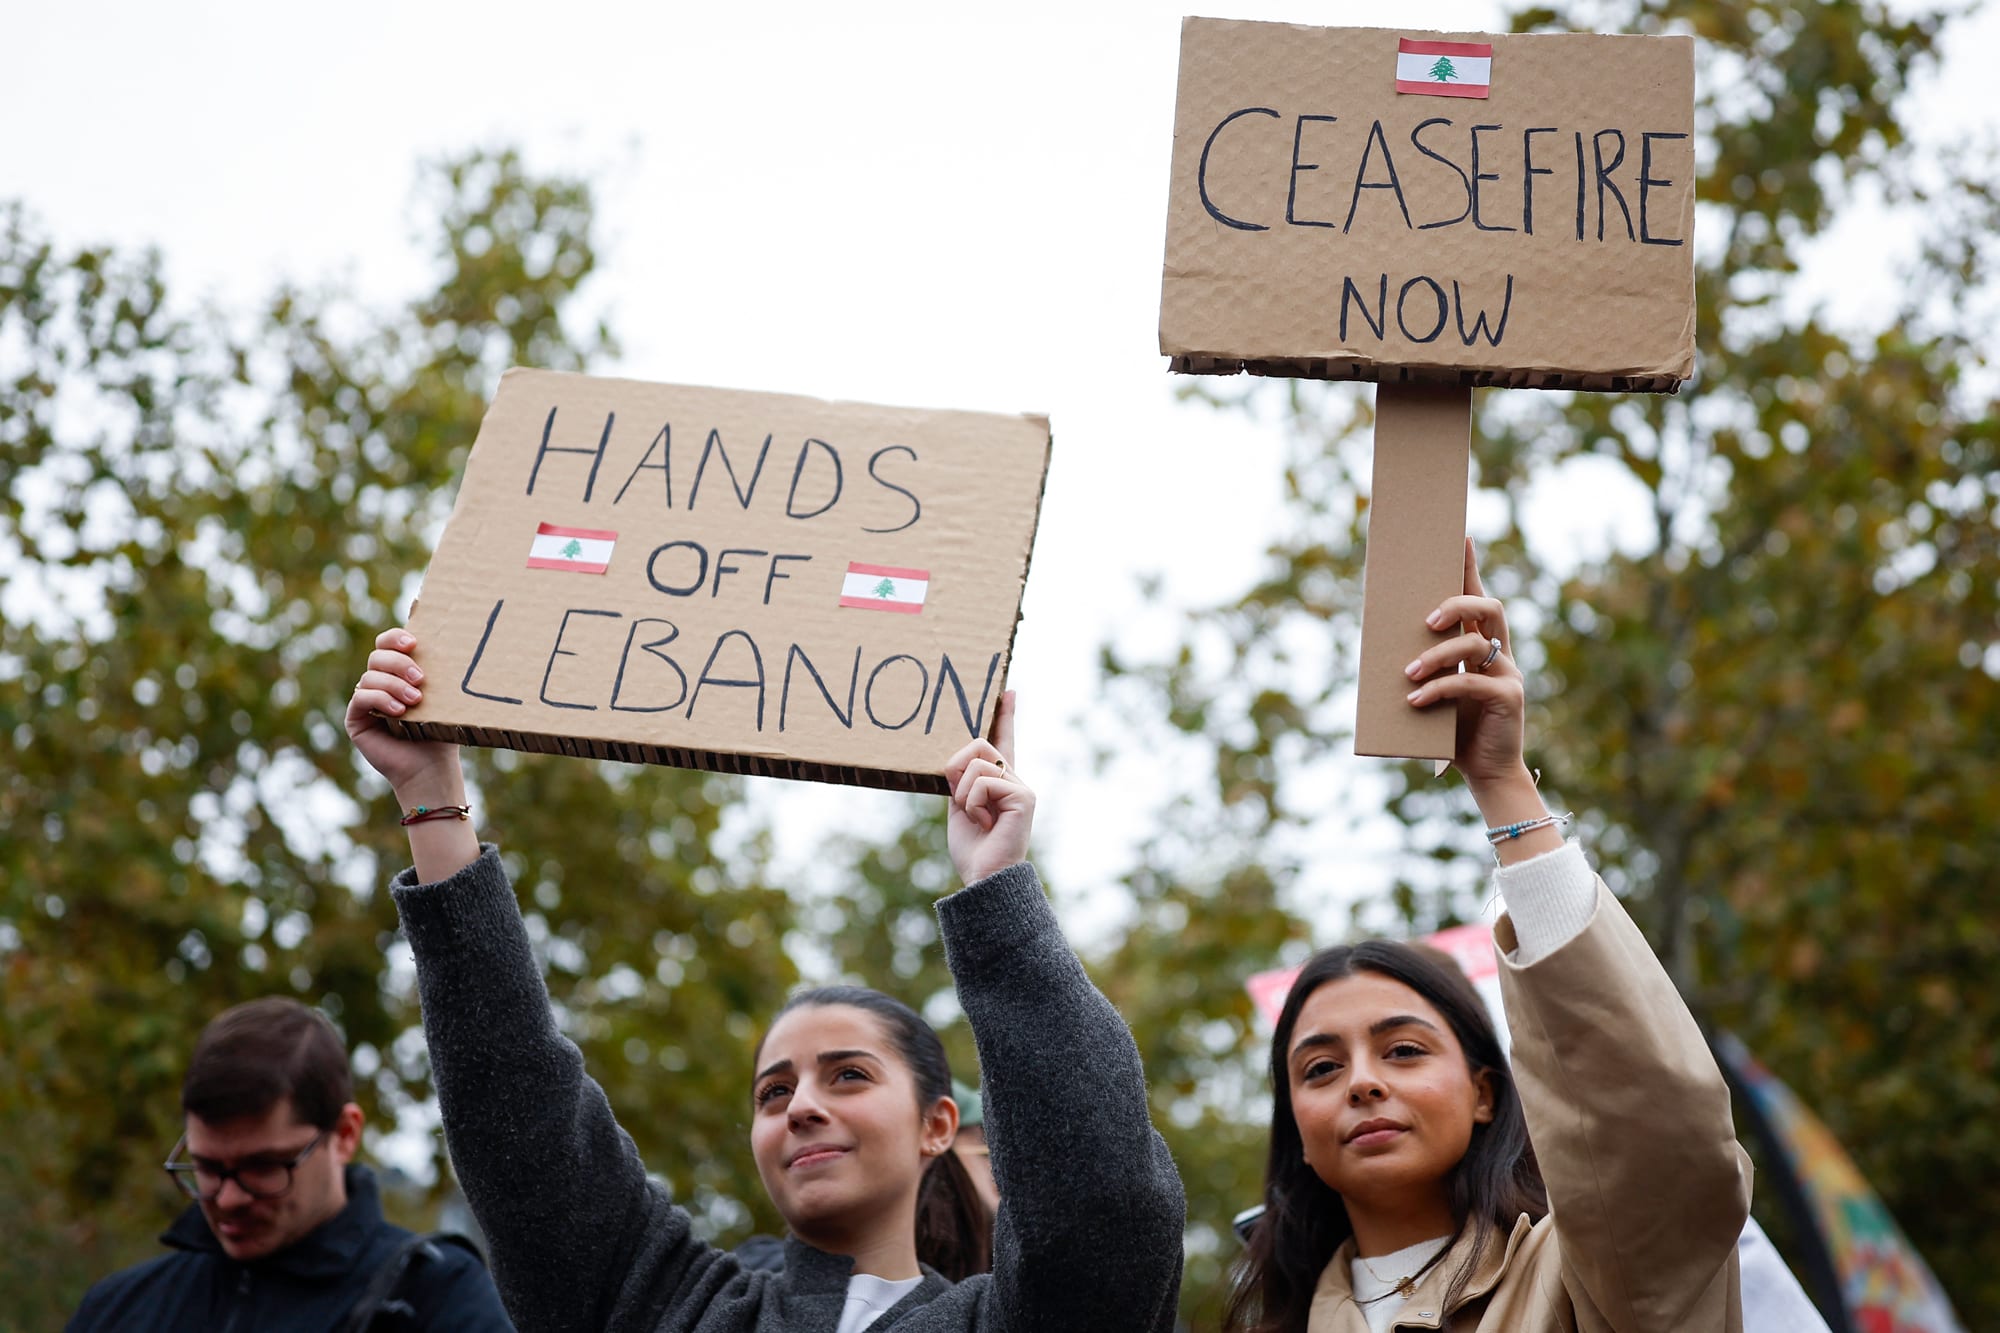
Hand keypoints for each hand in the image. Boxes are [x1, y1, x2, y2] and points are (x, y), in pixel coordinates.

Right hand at [345, 627, 464, 806]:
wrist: (431, 767)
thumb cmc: (441, 732)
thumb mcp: (444, 698)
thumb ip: (440, 673)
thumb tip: (454, 644)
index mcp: (398, 672)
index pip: (387, 643)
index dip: (395, 638)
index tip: (414, 643)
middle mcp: (378, 683)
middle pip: (378, 656)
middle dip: (399, 663)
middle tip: (420, 678)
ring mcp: (365, 700)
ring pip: (370, 676)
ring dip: (394, 685)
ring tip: (416, 701)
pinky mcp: (355, 718)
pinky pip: (361, 697)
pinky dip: (381, 700)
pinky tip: (399, 711)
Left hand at [943, 691, 1034, 885]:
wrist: (984, 878)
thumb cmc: (973, 849)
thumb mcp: (959, 806)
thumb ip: (960, 779)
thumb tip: (957, 758)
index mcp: (999, 782)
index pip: (1003, 741)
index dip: (1006, 716)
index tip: (1008, 691)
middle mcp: (1015, 780)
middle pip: (980, 743)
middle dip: (957, 767)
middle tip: (960, 800)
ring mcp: (1021, 786)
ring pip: (976, 762)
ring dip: (963, 793)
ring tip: (975, 818)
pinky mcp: (1023, 796)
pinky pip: (982, 781)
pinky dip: (972, 803)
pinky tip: (984, 822)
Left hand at [1403, 541, 1533, 802]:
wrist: (1486, 773)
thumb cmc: (1454, 730)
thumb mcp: (1434, 692)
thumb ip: (1421, 668)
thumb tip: (1379, 648)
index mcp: (1483, 647)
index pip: (1478, 598)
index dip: (1470, 568)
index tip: (1460, 538)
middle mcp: (1501, 653)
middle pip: (1488, 608)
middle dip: (1455, 604)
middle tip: (1425, 621)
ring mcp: (1508, 673)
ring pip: (1475, 645)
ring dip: (1436, 656)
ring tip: (1406, 674)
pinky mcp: (1509, 697)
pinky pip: (1471, 682)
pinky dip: (1439, 688)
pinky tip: (1415, 701)